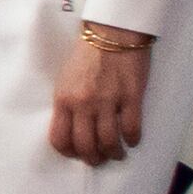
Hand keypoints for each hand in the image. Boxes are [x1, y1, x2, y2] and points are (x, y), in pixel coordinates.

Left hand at [52, 24, 153, 166]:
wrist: (112, 33)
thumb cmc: (88, 54)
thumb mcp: (66, 79)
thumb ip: (68, 103)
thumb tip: (72, 126)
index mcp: (63, 99)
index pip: (60, 137)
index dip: (69, 152)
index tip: (76, 154)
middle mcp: (83, 104)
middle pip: (86, 145)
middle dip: (93, 158)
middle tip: (99, 159)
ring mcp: (108, 102)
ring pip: (109, 141)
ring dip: (114, 153)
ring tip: (117, 154)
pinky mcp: (131, 97)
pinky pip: (131, 128)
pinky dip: (132, 139)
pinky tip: (132, 140)